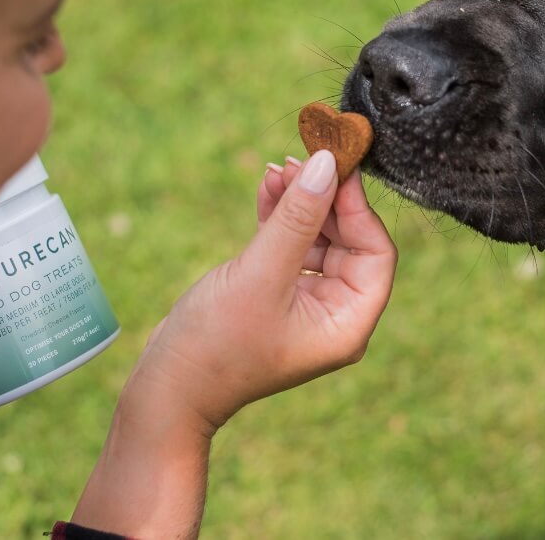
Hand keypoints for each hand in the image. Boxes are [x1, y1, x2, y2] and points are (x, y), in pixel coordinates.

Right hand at [133, 150, 396, 429]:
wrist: (167, 388)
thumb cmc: (217, 343)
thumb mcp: (261, 273)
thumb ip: (298, 217)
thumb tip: (328, 164)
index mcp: (347, 323)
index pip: (376, 253)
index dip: (358, 207)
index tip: (337, 165)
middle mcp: (334, 314)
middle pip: (349, 241)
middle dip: (326, 198)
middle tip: (305, 156)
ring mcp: (305, 304)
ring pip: (318, 238)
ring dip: (301, 201)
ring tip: (279, 167)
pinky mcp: (275, 292)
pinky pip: (290, 245)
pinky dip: (280, 215)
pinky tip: (268, 185)